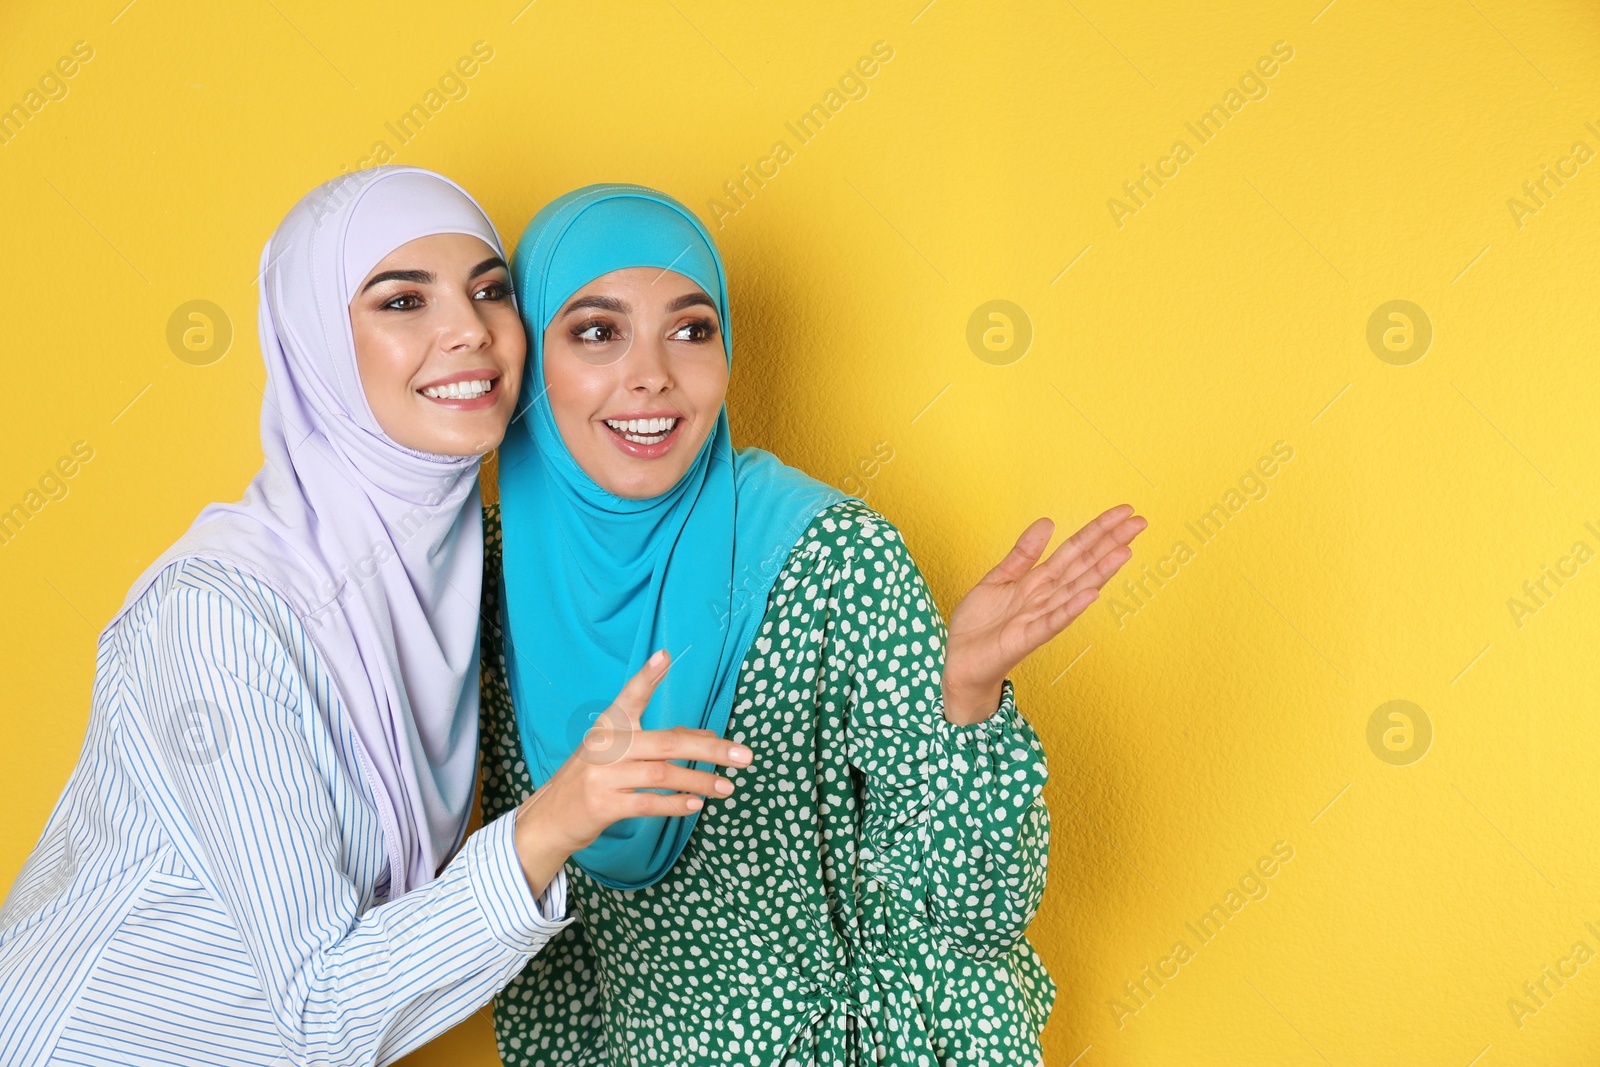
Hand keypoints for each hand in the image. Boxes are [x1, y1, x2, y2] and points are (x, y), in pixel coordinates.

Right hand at [511, 649, 751, 895]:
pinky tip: (697, 804)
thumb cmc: (593, 778)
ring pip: (663, 775)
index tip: (665, 656)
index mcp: (609, 727)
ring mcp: (603, 777)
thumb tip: (710, 737)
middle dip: (710, 750)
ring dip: (701, 781)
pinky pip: (648, 804)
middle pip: (667, 742)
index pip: (629, 696)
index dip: (646, 676)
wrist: (550, 818)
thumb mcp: (619, 753)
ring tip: (728, 787)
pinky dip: (676, 804)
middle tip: (744, 756)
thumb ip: (659, 741)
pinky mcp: (603, 805)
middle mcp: (606, 747)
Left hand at [943, 504, 1146, 723]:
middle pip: (1084, 565)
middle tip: (1140, 523)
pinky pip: (1052, 621)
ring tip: (1125, 551)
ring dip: (1100, 572)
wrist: (959, 661)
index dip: (1098, 530)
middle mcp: (1047, 597)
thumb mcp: (999, 578)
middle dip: (1111, 543)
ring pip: (1075, 590)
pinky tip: (1090, 595)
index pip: (1076, 550)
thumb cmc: (980, 624)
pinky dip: (1071, 608)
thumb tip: (1048, 522)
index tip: (1125, 512)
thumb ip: (1024, 553)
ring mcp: (1040, 617)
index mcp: (1040, 581)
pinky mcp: (1026, 638)